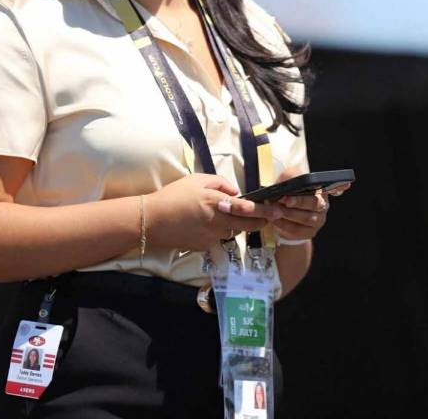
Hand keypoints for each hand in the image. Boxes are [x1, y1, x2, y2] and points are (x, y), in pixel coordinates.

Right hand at [144, 174, 281, 252]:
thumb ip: (220, 184)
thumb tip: (236, 193)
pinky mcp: (204, 247)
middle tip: (268, 218)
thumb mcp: (196, 180)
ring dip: (237, 225)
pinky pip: (218, 239)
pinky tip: (205, 224)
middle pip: (247, 225)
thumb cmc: (172, 196)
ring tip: (227, 216)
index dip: (264, 211)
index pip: (247, 209)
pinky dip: (218, 231)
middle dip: (260, 222)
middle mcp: (216, 221)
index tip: (276, 211)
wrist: (151, 220)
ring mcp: (210, 237)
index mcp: (215, 202)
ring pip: (233, 232)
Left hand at [269, 165, 333, 243]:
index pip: (332, 187)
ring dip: (288, 214)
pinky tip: (273, 219)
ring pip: (306, 218)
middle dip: (298, 201)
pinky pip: (297, 230)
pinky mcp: (309, 232)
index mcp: (320, 190)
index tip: (315, 187)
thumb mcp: (288, 181)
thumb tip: (286, 180)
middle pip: (314, 203)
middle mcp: (322, 205)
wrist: (284, 215)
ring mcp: (318, 220)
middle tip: (284, 199)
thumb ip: (289, 177)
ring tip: (273, 210)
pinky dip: (283, 224)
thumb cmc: (288, 194)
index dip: (331, 188)